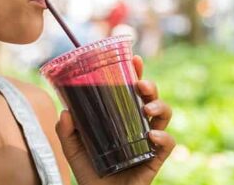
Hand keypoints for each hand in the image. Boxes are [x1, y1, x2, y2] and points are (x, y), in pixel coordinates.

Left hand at [55, 55, 174, 184]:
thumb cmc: (91, 173)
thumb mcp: (73, 150)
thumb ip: (68, 132)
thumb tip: (65, 112)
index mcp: (122, 118)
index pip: (132, 91)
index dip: (136, 74)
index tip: (134, 59)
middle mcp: (138, 126)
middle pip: (152, 98)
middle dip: (150, 87)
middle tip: (139, 85)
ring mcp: (149, 142)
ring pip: (164, 116)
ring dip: (159, 106)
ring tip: (146, 107)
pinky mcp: (154, 160)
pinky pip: (167, 144)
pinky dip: (163, 137)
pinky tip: (151, 135)